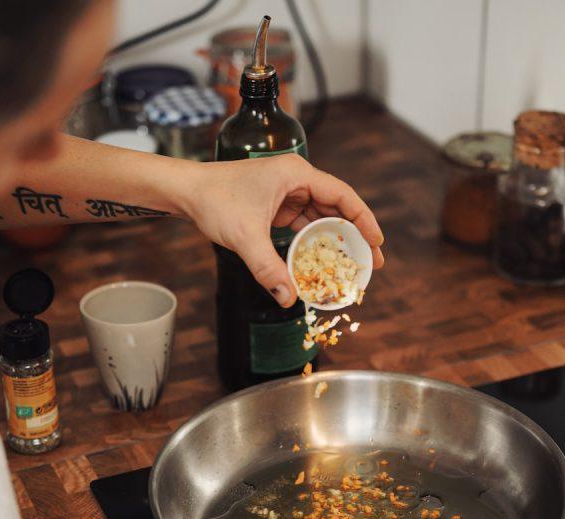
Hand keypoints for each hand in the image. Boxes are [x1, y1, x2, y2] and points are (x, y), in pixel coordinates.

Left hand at [179, 154, 383, 306]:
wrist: (187, 192)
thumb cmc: (215, 200)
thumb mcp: (245, 236)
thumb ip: (268, 268)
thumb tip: (288, 298)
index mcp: (296, 174)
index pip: (343, 196)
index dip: (364, 220)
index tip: (377, 244)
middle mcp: (296, 180)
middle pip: (336, 208)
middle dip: (353, 236)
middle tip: (370, 262)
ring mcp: (286, 193)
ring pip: (320, 217)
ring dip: (333, 241)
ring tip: (349, 265)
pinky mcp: (276, 206)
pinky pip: (302, 224)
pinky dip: (311, 242)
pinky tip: (320, 261)